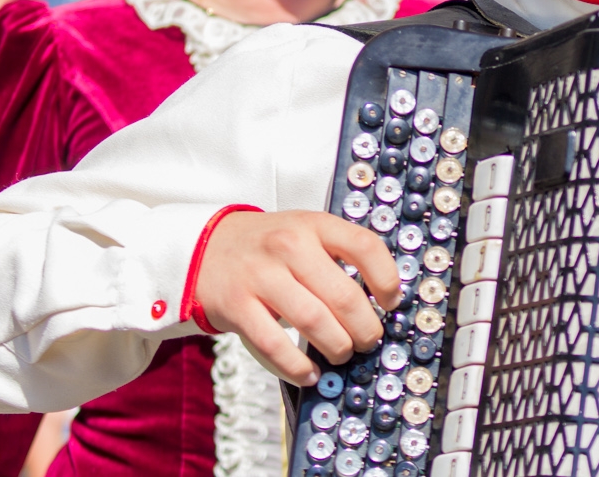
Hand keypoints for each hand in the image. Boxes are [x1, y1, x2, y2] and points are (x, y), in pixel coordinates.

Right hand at [191, 210, 400, 385]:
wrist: (207, 249)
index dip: (386, 279)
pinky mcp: (236, 306)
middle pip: (343, 297)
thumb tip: (381, 302)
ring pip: (313, 323)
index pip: (364, 246)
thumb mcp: (306, 232)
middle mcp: (288, 246)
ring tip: (341, 354)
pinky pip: (274, 345)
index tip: (391, 302)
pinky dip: (297, 367)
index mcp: (314, 225)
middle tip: (367, 340)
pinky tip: (309, 373)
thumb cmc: (269, 247)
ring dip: (336, 348)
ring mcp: (260, 276)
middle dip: (365, 329)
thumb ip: (338, 256)